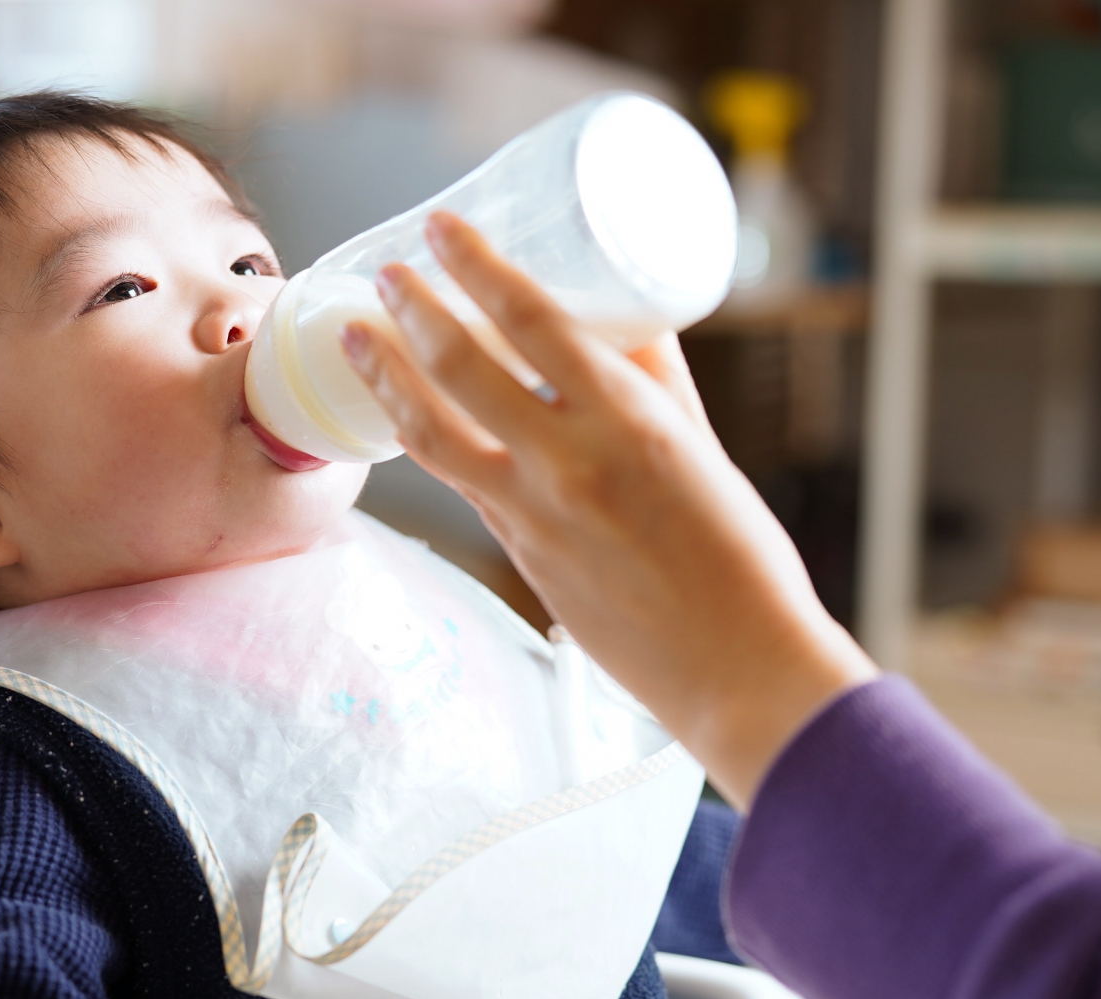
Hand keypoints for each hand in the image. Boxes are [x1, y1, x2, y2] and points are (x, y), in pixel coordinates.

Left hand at [339, 211, 876, 807]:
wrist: (736, 667)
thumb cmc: (741, 556)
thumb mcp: (703, 445)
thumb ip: (653, 381)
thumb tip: (616, 318)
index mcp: (630, 421)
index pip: (532, 321)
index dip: (475, 267)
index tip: (440, 229)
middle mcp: (570, 463)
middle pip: (461, 368)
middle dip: (411, 310)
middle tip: (387, 273)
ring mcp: (535, 516)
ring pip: (434, 434)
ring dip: (387, 378)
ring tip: (358, 338)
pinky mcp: (520, 558)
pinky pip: (462, 484)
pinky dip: (428, 440)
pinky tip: (411, 417)